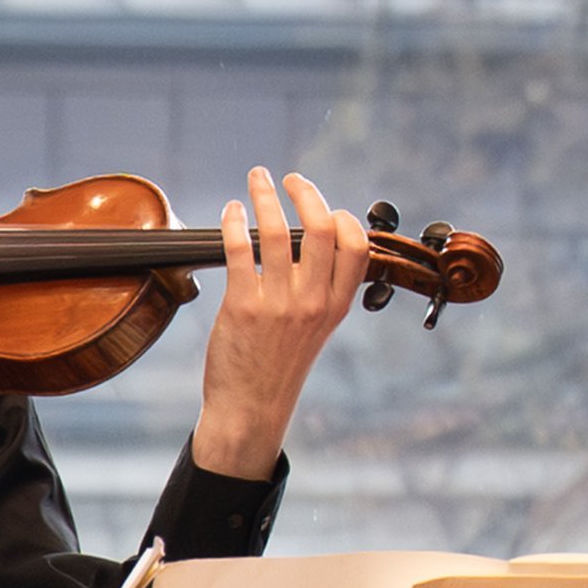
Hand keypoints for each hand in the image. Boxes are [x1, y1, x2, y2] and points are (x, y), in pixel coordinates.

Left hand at [188, 167, 367, 478]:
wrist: (250, 408)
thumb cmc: (279, 366)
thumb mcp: (316, 329)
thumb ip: (319, 289)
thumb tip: (312, 243)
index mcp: (336, 306)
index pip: (356, 246)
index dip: (343, 218)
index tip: (326, 206)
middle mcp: (312, 302)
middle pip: (322, 228)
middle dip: (306, 192)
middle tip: (291, 179)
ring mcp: (278, 304)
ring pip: (278, 231)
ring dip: (266, 195)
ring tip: (257, 178)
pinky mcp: (242, 306)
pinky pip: (241, 249)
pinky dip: (235, 221)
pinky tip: (231, 211)